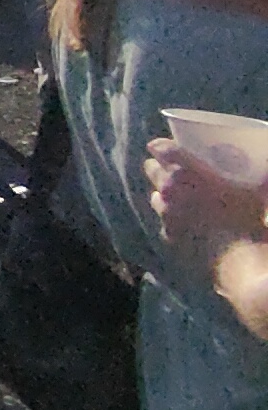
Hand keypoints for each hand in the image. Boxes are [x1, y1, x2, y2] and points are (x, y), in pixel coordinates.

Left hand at [151, 141, 267, 260]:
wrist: (240, 262)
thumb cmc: (248, 220)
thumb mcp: (257, 194)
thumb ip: (262, 179)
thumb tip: (267, 170)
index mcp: (186, 172)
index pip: (161, 149)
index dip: (162, 147)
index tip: (165, 147)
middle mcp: (169, 190)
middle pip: (152, 170)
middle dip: (160, 168)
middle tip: (173, 170)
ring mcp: (166, 214)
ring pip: (156, 197)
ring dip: (164, 195)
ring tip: (178, 198)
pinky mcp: (169, 236)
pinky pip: (165, 223)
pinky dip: (172, 221)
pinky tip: (184, 224)